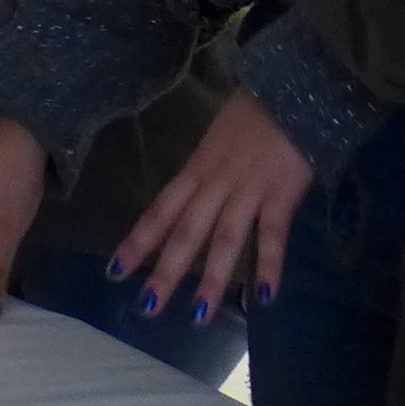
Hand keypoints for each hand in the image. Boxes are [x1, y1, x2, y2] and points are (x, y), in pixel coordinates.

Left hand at [111, 88, 310, 323]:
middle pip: (185, 232)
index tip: (115, 272)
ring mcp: (247, 190)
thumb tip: (192, 205)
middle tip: (147, 309)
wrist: (289, 88)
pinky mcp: (280, 193)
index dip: (138, 242)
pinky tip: (262, 298)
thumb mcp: (215, 143)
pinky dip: (268, 266)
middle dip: (165, 272)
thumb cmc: (252, 115)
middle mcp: (214, 184)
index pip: (160, 211)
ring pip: (224, 239)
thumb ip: (205, 174)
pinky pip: (272, 235)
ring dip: (211, 278)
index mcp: (196, 170)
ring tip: (198, 316)